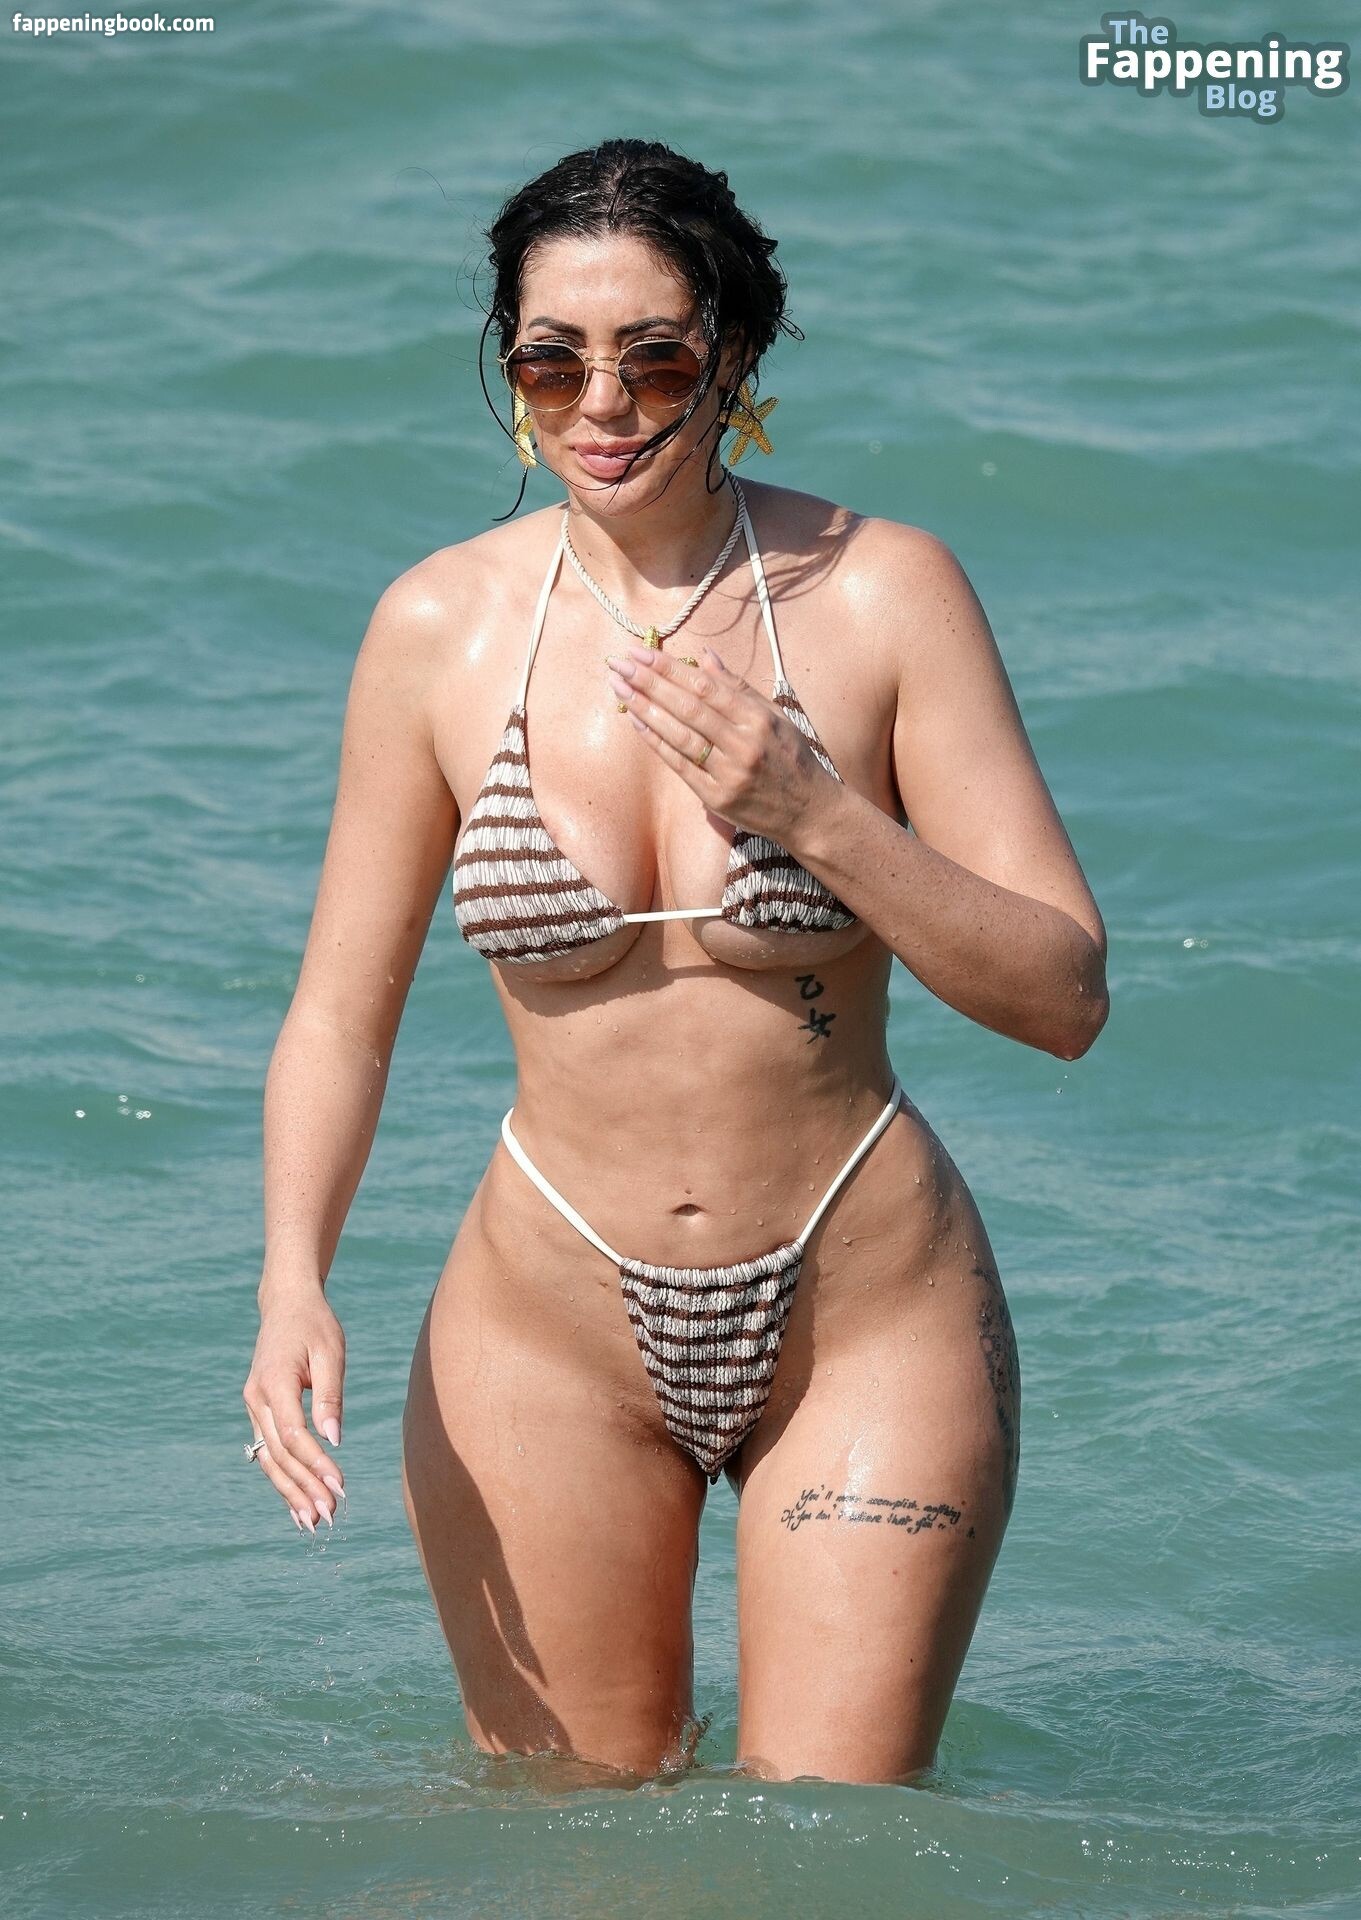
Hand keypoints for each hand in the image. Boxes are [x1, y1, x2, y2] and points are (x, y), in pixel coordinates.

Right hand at [242, 1285, 345, 1535]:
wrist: (286, 1305)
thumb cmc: (315, 1325)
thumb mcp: (331, 1352)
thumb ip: (330, 1396)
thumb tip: (334, 1439)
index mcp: (273, 1383)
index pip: (293, 1434)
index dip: (315, 1464)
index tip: (340, 1486)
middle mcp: (255, 1399)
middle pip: (279, 1454)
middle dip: (304, 1488)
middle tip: (328, 1517)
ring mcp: (253, 1407)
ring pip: (270, 1459)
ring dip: (290, 1492)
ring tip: (312, 1522)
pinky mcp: (259, 1411)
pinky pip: (269, 1451)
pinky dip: (282, 1478)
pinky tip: (296, 1504)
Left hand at [604, 644, 832, 843]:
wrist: (809, 812)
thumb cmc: (792, 758)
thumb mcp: (775, 716)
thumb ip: (738, 687)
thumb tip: (704, 657)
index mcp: (759, 718)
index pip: (706, 687)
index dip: (671, 668)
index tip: (642, 652)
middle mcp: (744, 744)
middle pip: (689, 708)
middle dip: (650, 682)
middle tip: (620, 664)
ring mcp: (729, 773)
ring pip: (681, 736)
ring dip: (646, 710)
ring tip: (620, 689)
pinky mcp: (717, 798)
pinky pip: (680, 766)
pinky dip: (657, 742)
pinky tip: (637, 722)